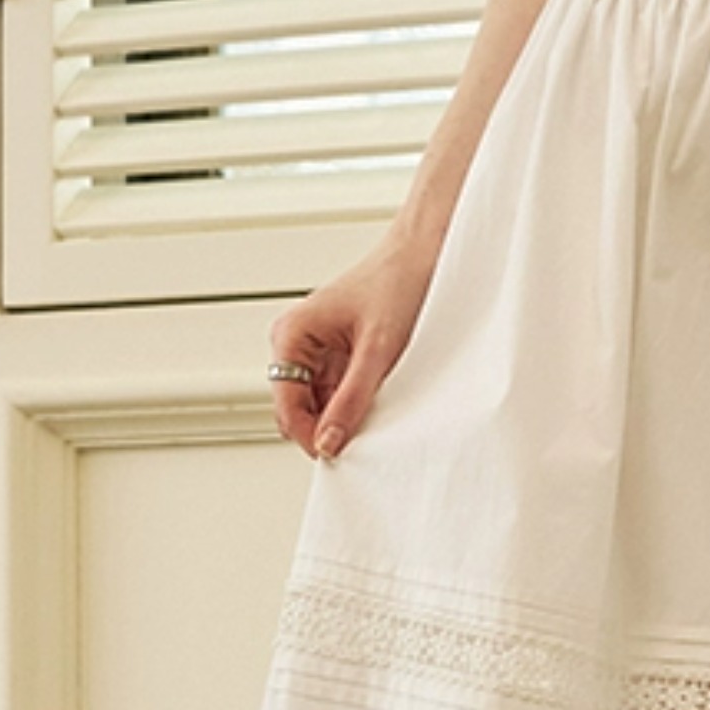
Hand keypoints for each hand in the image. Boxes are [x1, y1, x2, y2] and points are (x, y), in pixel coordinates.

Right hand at [267, 237, 438, 460]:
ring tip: (375, 416)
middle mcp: (296, 343)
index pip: (285, 404)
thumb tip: (328, 442)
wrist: (424, 254)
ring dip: (340, 416)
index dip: (307, 434)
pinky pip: (336, 393)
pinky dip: (353, 404)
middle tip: (360, 443)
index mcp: (292, 335)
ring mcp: (317, 350)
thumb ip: (351, 399)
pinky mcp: (339, 355)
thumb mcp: (377, 350)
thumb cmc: (398, 284)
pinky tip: (377, 405)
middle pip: (297, 408)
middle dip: (323, 427)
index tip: (337, 454)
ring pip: (317, 404)